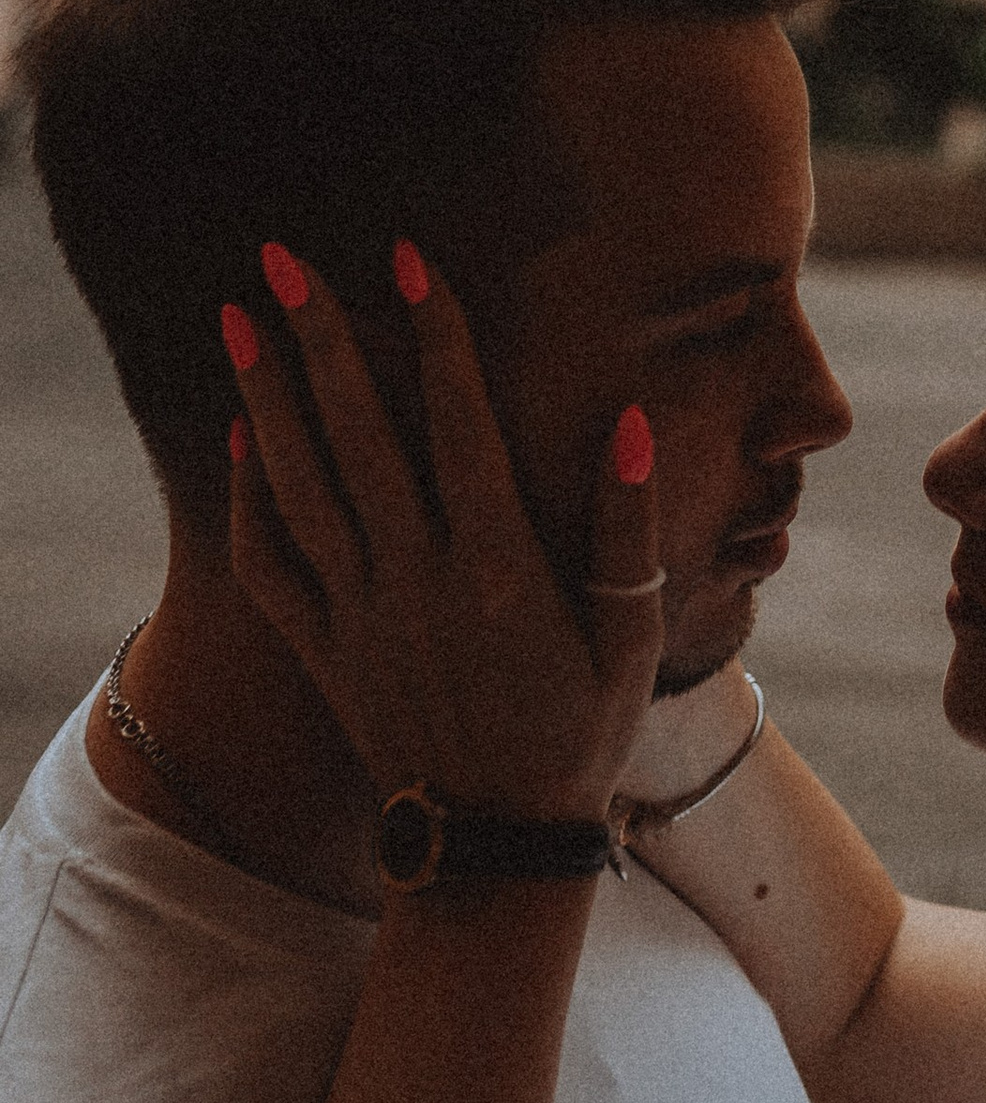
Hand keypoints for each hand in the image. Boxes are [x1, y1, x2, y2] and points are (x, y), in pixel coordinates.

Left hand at [223, 243, 661, 827]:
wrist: (497, 845)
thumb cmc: (581, 731)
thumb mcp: (631, 635)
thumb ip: (627, 529)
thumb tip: (629, 423)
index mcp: (499, 568)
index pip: (458, 424)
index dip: (436, 336)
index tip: (410, 257)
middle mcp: (418, 582)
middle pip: (358, 437)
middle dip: (320, 339)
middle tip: (282, 260)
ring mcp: (360, 618)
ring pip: (299, 488)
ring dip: (266, 397)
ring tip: (237, 321)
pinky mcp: (324, 652)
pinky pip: (267, 569)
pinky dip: (248, 500)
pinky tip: (243, 437)